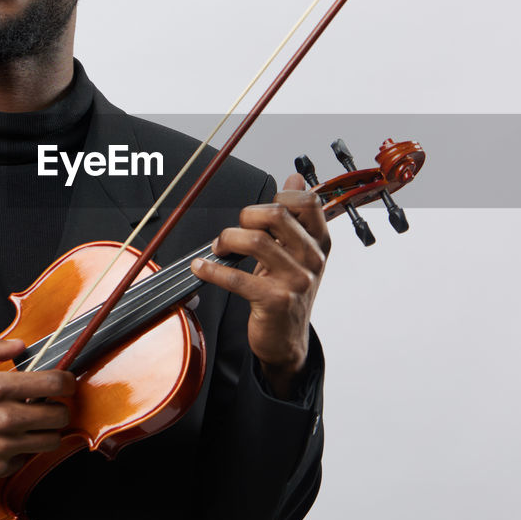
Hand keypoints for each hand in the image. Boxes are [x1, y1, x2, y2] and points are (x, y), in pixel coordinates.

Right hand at [0, 336, 74, 508]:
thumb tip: (19, 347)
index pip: (54, 384)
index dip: (67, 381)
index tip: (65, 382)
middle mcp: (3, 419)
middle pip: (59, 415)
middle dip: (58, 406)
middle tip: (47, 402)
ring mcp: (1, 447)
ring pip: (49, 440)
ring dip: (46, 429)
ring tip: (31, 420)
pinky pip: (26, 458)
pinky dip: (23, 449)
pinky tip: (8, 438)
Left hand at [190, 174, 329, 398]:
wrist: (287, 340)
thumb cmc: (288, 292)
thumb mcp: (298, 252)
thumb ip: (294, 217)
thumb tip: (294, 178)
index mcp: (319, 242)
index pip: (307, 201)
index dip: (280, 196)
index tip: (261, 211)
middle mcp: (312, 259)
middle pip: (276, 214)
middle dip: (246, 216)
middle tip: (234, 232)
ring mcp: (296, 281)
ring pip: (255, 241)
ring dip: (227, 240)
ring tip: (219, 250)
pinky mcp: (275, 301)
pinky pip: (237, 277)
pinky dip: (212, 270)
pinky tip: (201, 268)